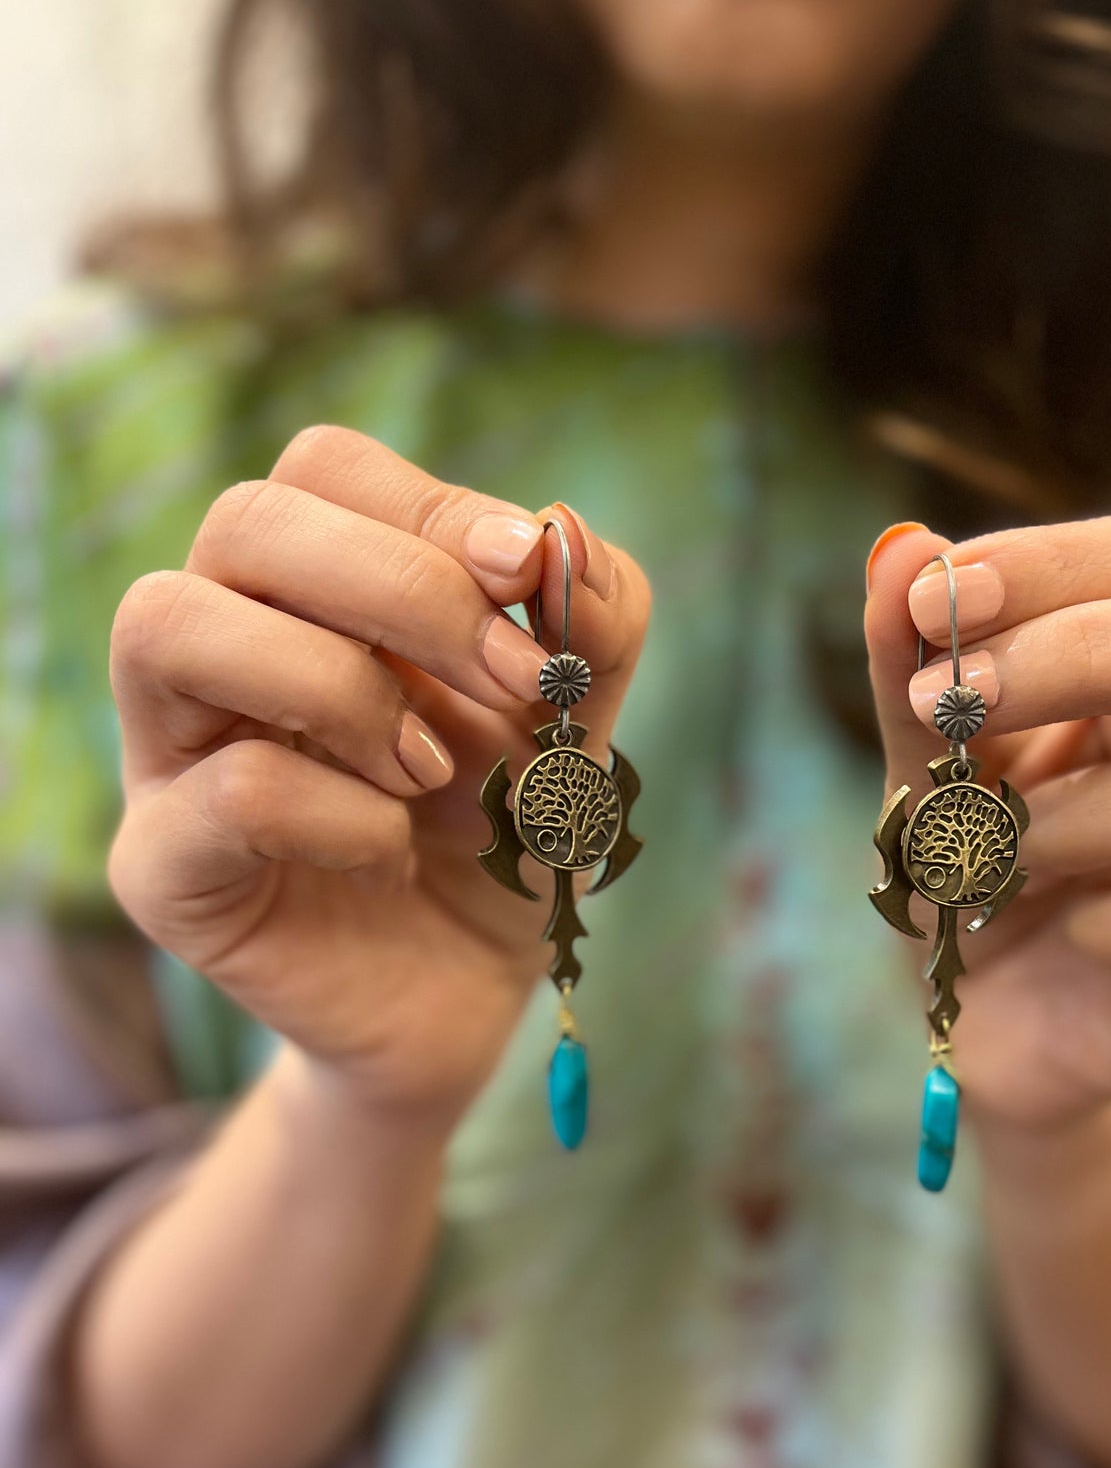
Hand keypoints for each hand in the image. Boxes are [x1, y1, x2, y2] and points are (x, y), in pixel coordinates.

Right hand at [109, 426, 649, 1121]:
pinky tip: (394, 850)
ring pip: (170, 622)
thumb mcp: (577, 728)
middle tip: (515, 680)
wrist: (468, 997)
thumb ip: (593, 629)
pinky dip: (344, 813)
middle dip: (402, 586)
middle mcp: (220, 646)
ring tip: (430, 769)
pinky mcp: (161, 865)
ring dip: (341, 684)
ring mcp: (170, 752)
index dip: (436, 509)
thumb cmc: (503, 843)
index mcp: (310, 589)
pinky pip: (227, 789)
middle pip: (244, 522)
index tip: (531, 579)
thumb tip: (563, 533)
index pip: (325, 469)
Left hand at [864, 513, 1110, 1129]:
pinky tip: (1070, 933)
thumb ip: (910, 674)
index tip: (929, 600)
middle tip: (962, 699)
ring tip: (992, 859)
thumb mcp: (918, 776)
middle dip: (1090, 649)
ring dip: (1071, 817)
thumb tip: (900, 545)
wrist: (991, 1038)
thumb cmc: (972, 887)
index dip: (1055, 561)